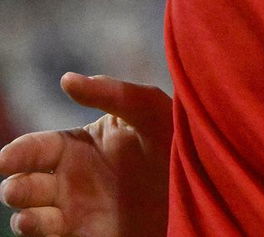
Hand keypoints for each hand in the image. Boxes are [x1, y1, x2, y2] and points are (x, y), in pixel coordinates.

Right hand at [0, 73, 172, 236]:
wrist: (207, 184)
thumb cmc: (179, 139)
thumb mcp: (151, 110)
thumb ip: (112, 92)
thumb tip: (65, 79)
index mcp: (80, 144)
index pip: (34, 148)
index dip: (17, 153)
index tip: (8, 159)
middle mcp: (72, 176)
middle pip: (23, 181)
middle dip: (14, 186)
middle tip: (19, 187)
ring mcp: (76, 207)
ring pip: (29, 211)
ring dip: (24, 212)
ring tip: (34, 212)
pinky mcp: (84, 233)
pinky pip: (47, 233)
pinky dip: (35, 228)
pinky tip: (38, 221)